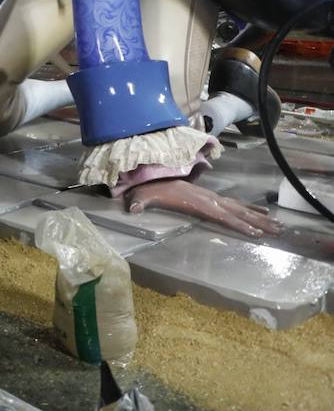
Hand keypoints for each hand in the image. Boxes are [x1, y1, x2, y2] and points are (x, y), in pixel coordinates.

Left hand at [125, 178, 282, 237]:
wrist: (157, 176)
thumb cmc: (152, 189)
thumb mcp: (144, 195)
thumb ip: (139, 202)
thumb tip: (131, 208)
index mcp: (199, 203)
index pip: (222, 216)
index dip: (239, 225)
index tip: (256, 233)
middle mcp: (210, 200)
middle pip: (239, 213)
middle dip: (259, 222)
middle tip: (279, 230)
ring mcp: (213, 198)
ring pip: (241, 209)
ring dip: (260, 217)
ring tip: (279, 225)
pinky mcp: (213, 198)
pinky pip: (236, 205)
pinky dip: (251, 209)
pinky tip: (263, 213)